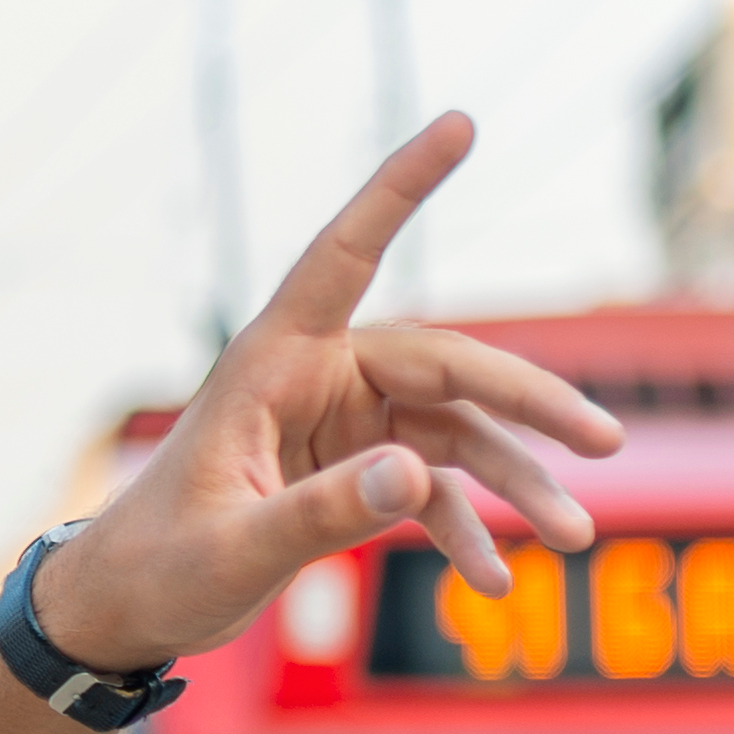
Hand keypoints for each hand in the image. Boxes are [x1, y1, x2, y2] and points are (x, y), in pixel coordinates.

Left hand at [29, 112, 624, 672]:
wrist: (127, 610)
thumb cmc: (160, 565)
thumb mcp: (237, 546)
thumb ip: (323, 512)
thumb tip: (419, 474)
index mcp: (272, 360)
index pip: (346, 252)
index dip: (401, 186)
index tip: (461, 124)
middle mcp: (317, 377)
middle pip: (445, 366)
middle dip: (530, 404)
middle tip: (606, 441)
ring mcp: (341, 424)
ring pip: (455, 432)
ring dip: (517, 480)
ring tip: (575, 536)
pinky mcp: (354, 471)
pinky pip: (432, 486)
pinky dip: (468, 528)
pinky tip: (493, 580)